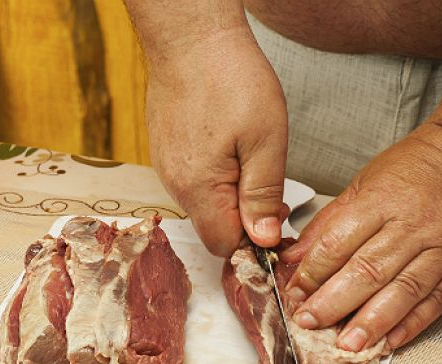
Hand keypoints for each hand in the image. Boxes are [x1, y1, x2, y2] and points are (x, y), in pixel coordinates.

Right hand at [143, 27, 287, 256]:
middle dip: (244, 218)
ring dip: (230, 195)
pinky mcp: (165, 150)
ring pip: (203, 203)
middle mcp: (175, 184)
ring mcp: (166, 167)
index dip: (255, 241)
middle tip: (271, 187)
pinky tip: (229, 147)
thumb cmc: (229, 79)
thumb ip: (262, 195)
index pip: (224, 245)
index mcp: (198, 188)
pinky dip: (214, 177)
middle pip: (212, 226)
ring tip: (251, 159)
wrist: (190, 39)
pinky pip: (191, 180)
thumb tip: (263, 239)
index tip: (276, 217)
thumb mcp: (266, 140)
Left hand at [282, 123, 441, 350]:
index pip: (338, 243)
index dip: (312, 272)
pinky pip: (435, 303)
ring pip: (402, 292)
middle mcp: (415, 226)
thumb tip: (293, 256)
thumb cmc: (416, 170)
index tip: (294, 291)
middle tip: (309, 321)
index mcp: (383, 201)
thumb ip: (327, 223)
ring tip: (346, 343)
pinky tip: (388, 340)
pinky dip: (410, 325)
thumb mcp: (363, 184)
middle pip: (367, 272)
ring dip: (370, 322)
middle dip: (333, 303)